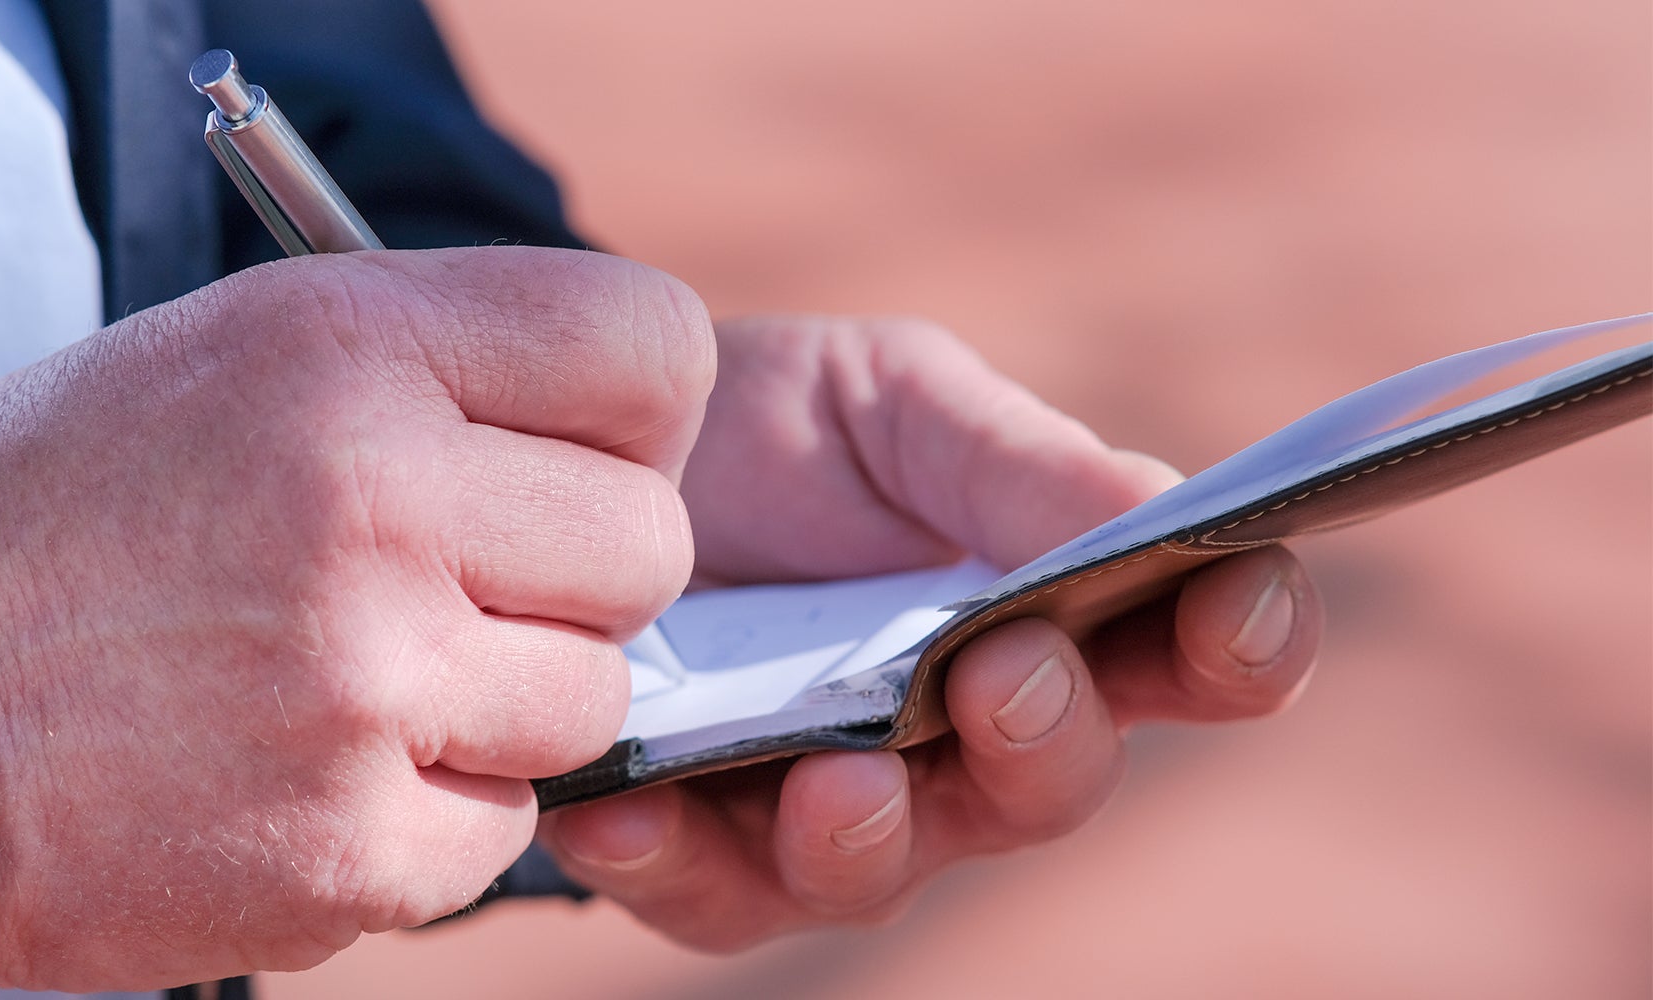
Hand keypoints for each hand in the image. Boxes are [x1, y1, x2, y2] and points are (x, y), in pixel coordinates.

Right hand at [0, 248, 713, 993]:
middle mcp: (376, 503)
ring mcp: (367, 688)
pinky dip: (432, 815)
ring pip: (594, 702)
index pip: (651, 349)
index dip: (631, 418)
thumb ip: (432, 368)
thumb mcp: (223, 357)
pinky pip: (505, 831)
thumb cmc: (39, 525)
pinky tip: (312, 772)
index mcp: (347, 349)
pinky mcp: (348, 848)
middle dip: (574, 579)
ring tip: (361, 682)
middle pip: (649, 548)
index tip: (573, 459)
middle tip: (459, 586)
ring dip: (503, 706)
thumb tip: (609, 434)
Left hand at [537, 315, 1320, 947]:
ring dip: (872, 831)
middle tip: (1006, 669)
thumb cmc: (772, 432)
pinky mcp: (697, 853)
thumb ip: (1008, 460)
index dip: (1238, 640)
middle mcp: (959, 741)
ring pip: (885, 868)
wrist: (583, 460)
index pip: (1182, 657)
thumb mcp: (888, 401)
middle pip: (1050, 784)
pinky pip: (699, 888)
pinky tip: (626, 812)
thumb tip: (1152, 512)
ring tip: (840, 780)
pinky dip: (664, 856)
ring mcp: (831, 810)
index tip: (1241, 592)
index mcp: (1046, 620)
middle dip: (1045, 736)